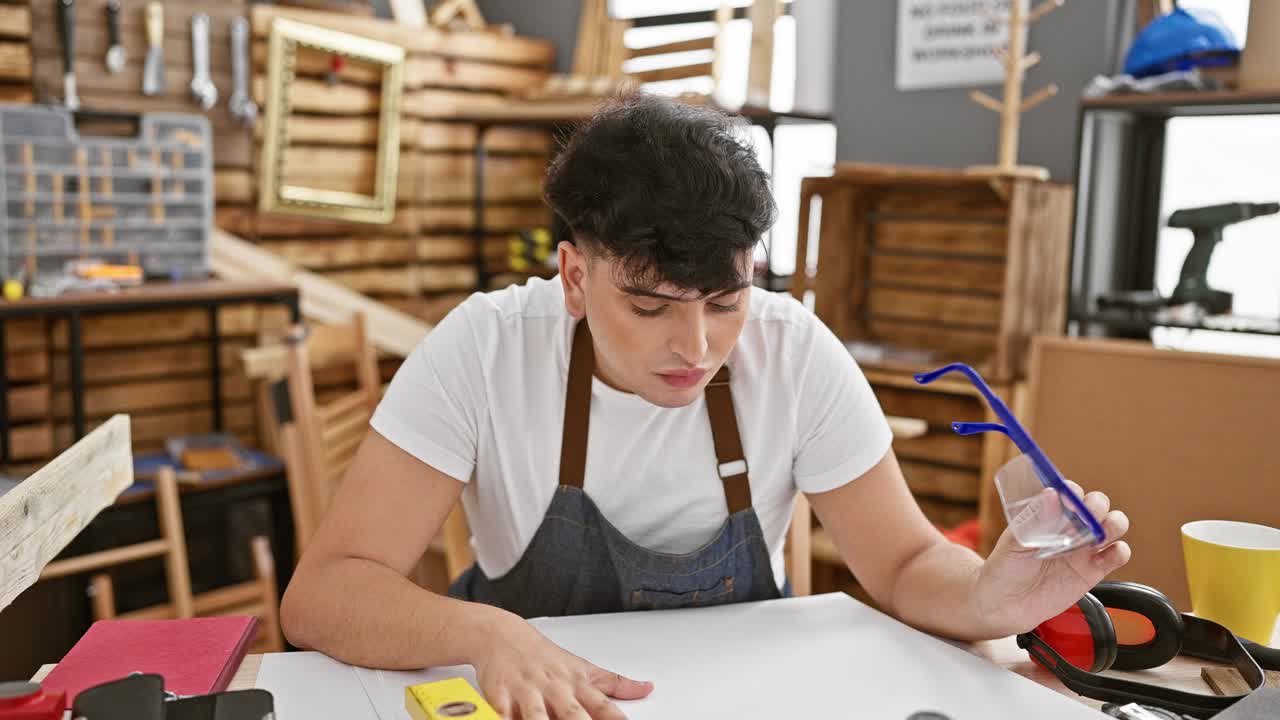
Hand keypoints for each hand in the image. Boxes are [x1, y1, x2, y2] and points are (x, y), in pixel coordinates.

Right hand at [472, 611, 652, 718]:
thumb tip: (647, 688)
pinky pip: (500, 715)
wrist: (502, 635)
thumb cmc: (545, 656)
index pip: (604, 707)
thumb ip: (615, 684)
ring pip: (536, 717)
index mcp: (577, 683)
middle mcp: (554, 688)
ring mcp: (526, 692)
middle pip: (572, 715)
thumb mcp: (583, 668)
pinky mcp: (498, 696)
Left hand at [975, 480, 1131, 635]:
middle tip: (1084, 517)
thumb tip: (1050, 494)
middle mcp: (1070, 527)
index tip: (1068, 497)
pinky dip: (1120, 551)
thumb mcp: (1013, 541)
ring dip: (1113, 524)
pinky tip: (1107, 554)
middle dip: (1096, 505)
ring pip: (1113, 525)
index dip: (1073, 492)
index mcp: (1049, 513)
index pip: (1069, 492)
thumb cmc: (1004, 567)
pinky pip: (1116, 556)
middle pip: (1097, 504)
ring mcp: (1083, 548)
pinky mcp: (1093, 570)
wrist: (1006, 604)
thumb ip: (1034, 520)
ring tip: (1096, 536)